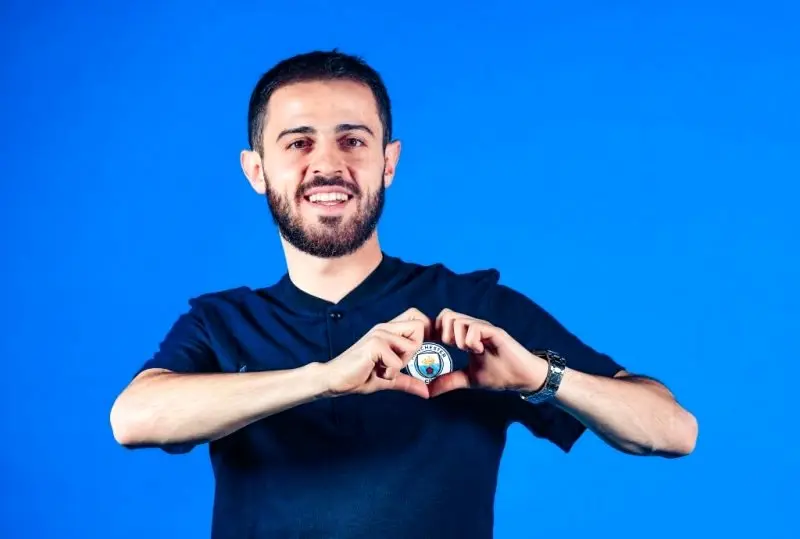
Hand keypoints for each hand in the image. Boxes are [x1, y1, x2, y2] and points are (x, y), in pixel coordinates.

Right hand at [324, 308, 431, 398]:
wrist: (334, 379)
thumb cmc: (358, 375)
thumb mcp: (389, 378)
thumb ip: (408, 381)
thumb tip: (427, 391)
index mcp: (389, 330)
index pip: (417, 317)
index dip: (425, 331)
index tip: (420, 351)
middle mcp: (385, 327)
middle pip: (420, 326)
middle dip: (415, 349)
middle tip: (397, 362)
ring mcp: (380, 334)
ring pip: (412, 345)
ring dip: (401, 364)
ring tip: (383, 368)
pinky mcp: (374, 344)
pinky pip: (397, 361)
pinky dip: (390, 373)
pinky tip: (376, 372)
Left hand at [427, 308, 546, 397]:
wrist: (523, 377)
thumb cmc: (499, 375)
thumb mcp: (468, 378)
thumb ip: (449, 381)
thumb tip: (429, 391)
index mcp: (465, 335)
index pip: (442, 320)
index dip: (436, 332)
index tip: (440, 348)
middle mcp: (473, 327)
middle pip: (446, 315)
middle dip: (444, 334)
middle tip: (455, 349)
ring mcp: (483, 328)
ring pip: (457, 320)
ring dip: (458, 338)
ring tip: (469, 351)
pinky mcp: (494, 332)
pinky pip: (473, 329)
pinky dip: (471, 342)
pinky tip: (479, 351)